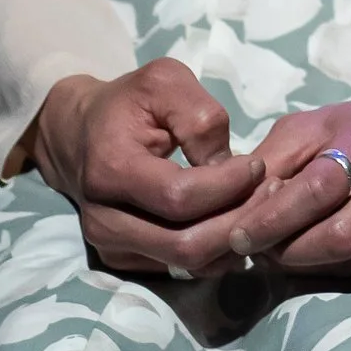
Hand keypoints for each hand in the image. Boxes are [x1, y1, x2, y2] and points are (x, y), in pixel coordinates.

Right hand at [31, 59, 257, 278]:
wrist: (78, 133)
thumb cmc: (127, 103)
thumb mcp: (164, 82)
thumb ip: (199, 117)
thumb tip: (228, 165)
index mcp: (111, 169)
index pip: (179, 197)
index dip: (228, 185)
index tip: (258, 165)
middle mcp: (104, 218)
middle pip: (186, 244)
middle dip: (239, 220)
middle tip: (271, 190)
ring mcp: (111, 245)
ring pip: (187, 263)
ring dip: (232, 239)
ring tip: (260, 204)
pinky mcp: (124, 259)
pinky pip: (182, 268)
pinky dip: (217, 249)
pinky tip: (235, 219)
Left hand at [221, 83, 350, 284]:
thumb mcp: (318, 125)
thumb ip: (276, 160)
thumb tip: (236, 207)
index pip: (318, 187)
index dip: (273, 218)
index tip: (238, 236)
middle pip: (340, 235)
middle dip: (287, 251)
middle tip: (253, 253)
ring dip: (305, 265)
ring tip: (276, 255)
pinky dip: (333, 268)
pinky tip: (314, 255)